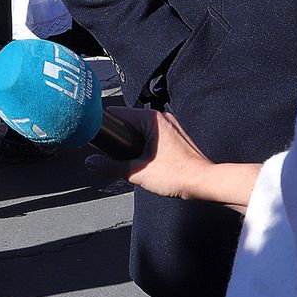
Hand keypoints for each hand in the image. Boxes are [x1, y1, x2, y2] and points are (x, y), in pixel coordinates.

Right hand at [82, 107, 261, 209]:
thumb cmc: (177, 176)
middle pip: (129, 121)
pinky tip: (145, 160)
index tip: (94, 135)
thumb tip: (91, 163)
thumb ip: (112, 166)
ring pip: (141, 129)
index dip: (104, 124)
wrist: (206, 183)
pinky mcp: (176, 136)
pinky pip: (153, 135)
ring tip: (129, 159)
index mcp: (151, 119)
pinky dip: (145, 144)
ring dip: (133, 142)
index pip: (119, 113)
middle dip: (119, 137)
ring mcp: (170, 125)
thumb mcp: (139, 173)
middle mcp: (161, 117)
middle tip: (111, 153)